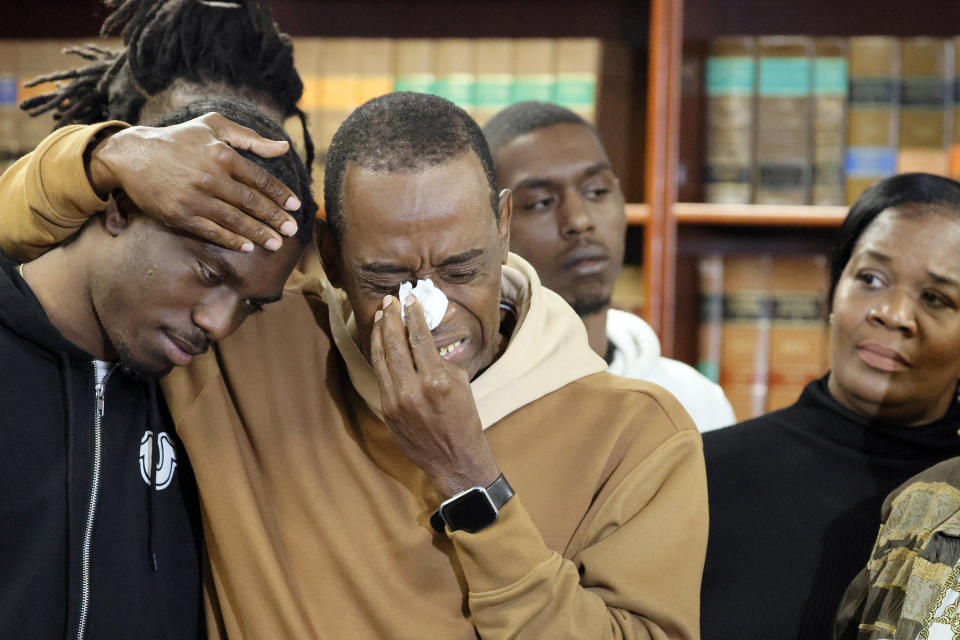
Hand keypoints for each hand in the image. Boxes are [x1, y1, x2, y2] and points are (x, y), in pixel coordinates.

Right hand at [87, 112, 302, 252]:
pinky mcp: (180, 215)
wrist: (132, 155)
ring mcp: (195, 198)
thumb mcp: (213, 126)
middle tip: (292, 230)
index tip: (295, 206)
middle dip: (274, 218)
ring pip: (235, 220)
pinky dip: (231, 241)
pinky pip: (212, 231)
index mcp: (222, 154)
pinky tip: (247, 247)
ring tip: (276, 243)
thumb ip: (249, 137)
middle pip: (251, 202)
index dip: (280, 194)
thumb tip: (283, 148)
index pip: (260, 178)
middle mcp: (210, 177)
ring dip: (258, 234)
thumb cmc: (178, 139)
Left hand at [370, 294, 500, 497]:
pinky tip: (379, 341)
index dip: (413, 315)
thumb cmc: (464, 419)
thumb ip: (441, 360)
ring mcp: (396, 401)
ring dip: (380, 333)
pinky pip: (380, 375)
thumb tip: (425, 337)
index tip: (409, 298)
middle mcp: (413, 389)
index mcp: (436, 381)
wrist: (454, 459)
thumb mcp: (462, 384)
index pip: (419, 338)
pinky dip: (378, 354)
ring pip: (381, 358)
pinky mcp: (387, 410)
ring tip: (382, 315)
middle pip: (395, 344)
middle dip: (392, 318)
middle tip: (390, 300)